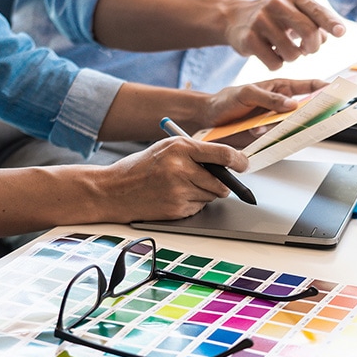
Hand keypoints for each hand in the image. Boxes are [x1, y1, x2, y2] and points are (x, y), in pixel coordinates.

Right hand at [102, 137, 248, 220]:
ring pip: (211, 196)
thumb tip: (227, 162)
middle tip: (210, 181)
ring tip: (182, 187)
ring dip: (204, 194)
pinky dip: (192, 204)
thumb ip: (194, 152)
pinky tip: (174, 198)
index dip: (239, 161)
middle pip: (221, 181)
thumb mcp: (166, 148)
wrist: (113, 190)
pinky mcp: (176, 209)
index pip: (222, 154)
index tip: (244, 165)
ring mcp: (179, 191)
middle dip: (221, 183)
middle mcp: (181, 168)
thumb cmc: (141, 167)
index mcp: (180, 148)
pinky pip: (198, 208)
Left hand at [201, 78, 328, 126]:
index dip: (324, 88)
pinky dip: (270, 137)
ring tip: (261, 125)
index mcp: (280, 88)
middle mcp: (281, 105)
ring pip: (291, 127)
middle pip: (306, 110)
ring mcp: (275, 121)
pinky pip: (277, 139)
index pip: (308, 86)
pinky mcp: (267, 136)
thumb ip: (269, 98)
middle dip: (312, 113)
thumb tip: (292, 105)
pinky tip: (254, 131)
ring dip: (281, 127)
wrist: (208, 119)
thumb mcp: (246, 93)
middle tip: (315, 116)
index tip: (337, 91)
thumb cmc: (227, 100)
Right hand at [225, 0, 346, 69]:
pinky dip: (278, 64)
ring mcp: (260, 21)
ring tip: (285, 49)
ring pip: (293, 53)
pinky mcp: (248, 39)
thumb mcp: (295, 9)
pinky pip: (275, 63)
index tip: (341, 33)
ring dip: (294, 57)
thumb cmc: (276, 16)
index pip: (317, 10)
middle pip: (309, 32)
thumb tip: (333, 33)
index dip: (331, 23)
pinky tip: (271, 54)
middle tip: (308, 50)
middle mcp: (276, 4)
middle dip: (314, 47)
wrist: (236, 17)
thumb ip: (316, 20)